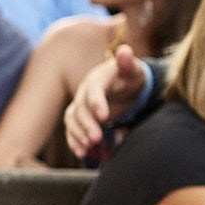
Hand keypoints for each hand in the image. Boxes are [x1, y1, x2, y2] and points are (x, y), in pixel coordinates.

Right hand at [65, 44, 145, 158]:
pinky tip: (82, 153)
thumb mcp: (131, 69)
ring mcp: (79, 106)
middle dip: (87, 124)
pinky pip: (72, 129)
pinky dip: (75, 141)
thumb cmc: (129, 76)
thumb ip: (127, 62)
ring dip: (79, 134)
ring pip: (73, 120)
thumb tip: (125, 50)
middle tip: (97, 138)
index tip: (104, 116)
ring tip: (89, 147)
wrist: (121, 83)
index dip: (96, 102)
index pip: (93, 90)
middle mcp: (84, 93)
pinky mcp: (79, 118)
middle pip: (80, 109)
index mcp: (96, 80)